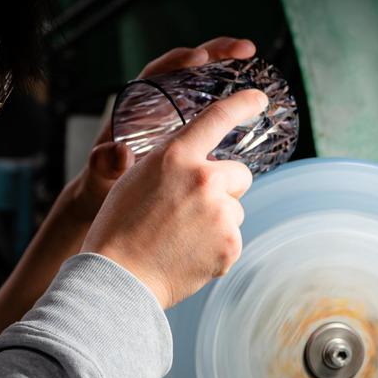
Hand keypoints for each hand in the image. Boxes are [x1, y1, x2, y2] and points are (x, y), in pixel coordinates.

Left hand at [65, 36, 256, 223]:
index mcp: (134, 109)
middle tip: (245, 49)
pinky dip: (232, 105)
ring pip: (204, 87)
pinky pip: (213, 113)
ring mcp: (176, 119)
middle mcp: (157, 107)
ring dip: (229, 71)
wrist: (112, 207)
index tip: (198, 58)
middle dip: (215, 54)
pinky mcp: (191, 136)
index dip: (178, 62)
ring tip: (253, 59)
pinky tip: (254, 102)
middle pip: (188, 71)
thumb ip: (105, 164)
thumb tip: (119, 152)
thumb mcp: (100, 175)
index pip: (157, 74)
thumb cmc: (102, 186)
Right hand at [81, 88, 268, 308]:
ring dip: (218, 220)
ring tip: (181, 236)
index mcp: (175, 156)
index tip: (258, 99)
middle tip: (191, 208)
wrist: (118, 278)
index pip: (217, 118)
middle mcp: (204, 179)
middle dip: (224, 188)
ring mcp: (221, 214)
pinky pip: (232, 238)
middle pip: (239, 174)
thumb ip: (172, 165)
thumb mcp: (136, 179)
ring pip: (235, 209)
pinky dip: (216, 246)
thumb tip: (198, 165)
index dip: (242, 104)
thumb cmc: (118, 228)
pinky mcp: (230, 245)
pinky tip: (187, 253)